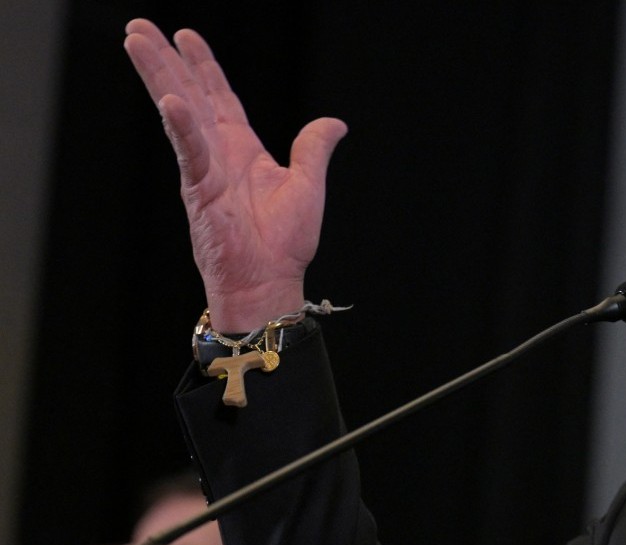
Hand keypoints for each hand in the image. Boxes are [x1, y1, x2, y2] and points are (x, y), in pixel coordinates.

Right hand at [123, 19, 346, 331]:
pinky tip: (171, 100)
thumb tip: (335, 123)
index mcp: (242, 150)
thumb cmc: (284, 244)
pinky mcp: (200, 191)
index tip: (185, 36)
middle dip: (166, 60)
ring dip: (159, 77)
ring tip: (137, 43)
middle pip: (189, 95)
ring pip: (179, 112)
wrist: (270, 282)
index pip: (219, 98)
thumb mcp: (307, 184)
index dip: (203, 67)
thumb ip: (313, 148)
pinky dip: (182, 127)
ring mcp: (204, 169)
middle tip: (139, 28)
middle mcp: (218, 154)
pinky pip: (191, 152)